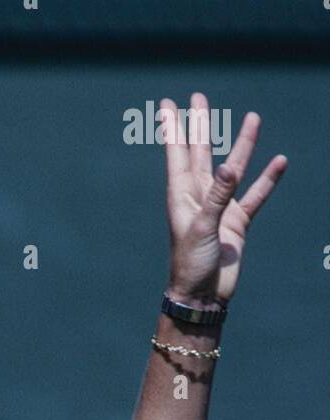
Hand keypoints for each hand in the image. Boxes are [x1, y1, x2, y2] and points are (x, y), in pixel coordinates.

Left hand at [160, 92, 286, 304]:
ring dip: (242, 144)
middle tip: (199, 97)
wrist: (203, 297)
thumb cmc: (192, 264)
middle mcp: (200, 197)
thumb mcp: (202, 228)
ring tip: (252, 117)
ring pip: (233, 168)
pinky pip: (256, 196)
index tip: (165, 104)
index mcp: (182, 196)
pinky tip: (279, 161)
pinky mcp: (237, 223)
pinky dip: (267, 180)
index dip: (172, 128)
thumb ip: (217, 196)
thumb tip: (231, 166)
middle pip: (200, 152)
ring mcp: (220, 208)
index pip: (176, 154)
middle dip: (200, 125)